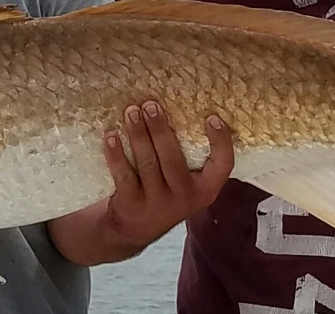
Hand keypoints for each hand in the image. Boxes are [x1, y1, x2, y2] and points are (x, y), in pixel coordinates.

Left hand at [100, 101, 233, 247]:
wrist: (135, 229)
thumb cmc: (165, 192)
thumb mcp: (185, 182)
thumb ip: (188, 157)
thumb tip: (179, 107)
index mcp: (205, 189)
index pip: (223, 165)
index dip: (221, 142)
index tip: (212, 117)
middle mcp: (184, 197)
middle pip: (173, 159)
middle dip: (160, 129)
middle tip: (151, 104)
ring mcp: (157, 203)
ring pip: (148, 163)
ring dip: (138, 134)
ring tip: (132, 111)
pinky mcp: (132, 204)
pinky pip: (123, 175)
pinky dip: (116, 154)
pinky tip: (111, 135)